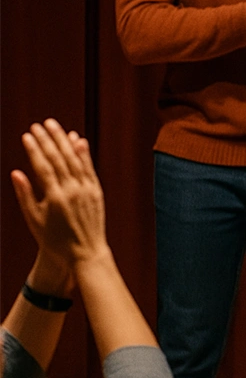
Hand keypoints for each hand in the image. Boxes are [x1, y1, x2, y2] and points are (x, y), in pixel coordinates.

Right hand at [10, 120, 109, 266]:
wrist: (84, 253)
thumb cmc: (54, 240)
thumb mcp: (34, 220)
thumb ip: (25, 195)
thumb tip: (16, 172)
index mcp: (55, 198)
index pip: (43, 166)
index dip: (35, 149)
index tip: (27, 135)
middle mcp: (73, 190)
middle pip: (59, 159)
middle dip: (48, 140)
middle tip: (39, 124)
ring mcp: (87, 190)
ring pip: (75, 160)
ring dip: (65, 141)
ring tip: (55, 127)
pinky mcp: (97, 191)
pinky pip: (89, 168)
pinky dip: (84, 153)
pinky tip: (78, 140)